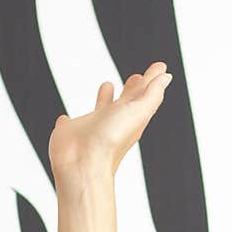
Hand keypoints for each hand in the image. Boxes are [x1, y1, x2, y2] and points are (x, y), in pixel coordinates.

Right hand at [49, 62, 172, 180]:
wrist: (83, 163)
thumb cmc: (111, 141)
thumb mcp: (139, 113)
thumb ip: (152, 94)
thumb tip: (165, 76)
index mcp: (130, 117)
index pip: (145, 94)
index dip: (152, 80)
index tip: (159, 68)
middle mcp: (113, 122)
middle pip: (126, 101)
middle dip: (132, 89)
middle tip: (137, 78)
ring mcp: (92, 128)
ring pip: (101, 109)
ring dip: (105, 98)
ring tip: (108, 85)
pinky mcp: (71, 132)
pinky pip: (70, 124)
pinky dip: (69, 120)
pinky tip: (65, 118)